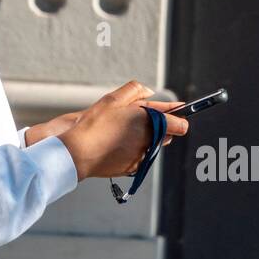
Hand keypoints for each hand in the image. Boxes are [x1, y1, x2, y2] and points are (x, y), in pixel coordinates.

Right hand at [57, 80, 188, 181]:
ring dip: (145, 138)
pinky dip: (133, 150)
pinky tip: (116, 144)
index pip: (180, 124)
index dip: (179, 118)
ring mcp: (142, 156)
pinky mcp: (133, 167)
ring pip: (152, 145)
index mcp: (149, 122)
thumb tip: (149, 91)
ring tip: (122, 131)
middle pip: (166, 135)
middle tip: (137, 119)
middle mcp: (150, 141)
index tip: (177, 114)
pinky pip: (140, 156)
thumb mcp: (113, 99)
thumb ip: (135, 90)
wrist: (79, 152)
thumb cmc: (95, 124)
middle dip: (158, 126)